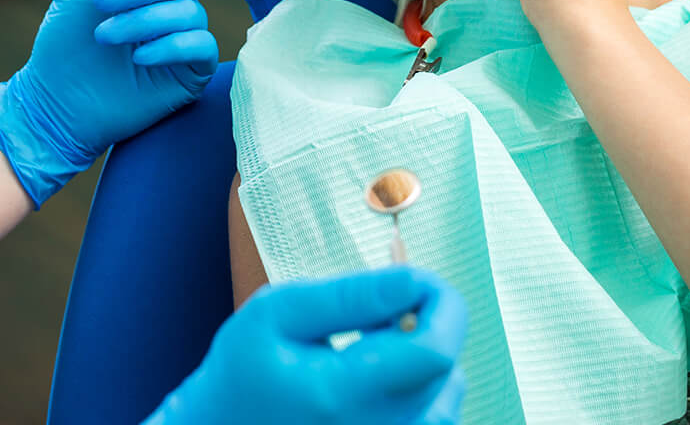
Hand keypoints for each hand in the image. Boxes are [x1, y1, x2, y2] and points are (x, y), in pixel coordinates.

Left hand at [0, 0, 217, 205]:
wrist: (56, 102)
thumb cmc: (63, 46)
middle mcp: (169, 8)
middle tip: (99, 5)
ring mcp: (182, 40)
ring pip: (188, 11)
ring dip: (142, 20)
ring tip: (106, 37)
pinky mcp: (190, 73)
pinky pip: (201, 45)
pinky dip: (170, 46)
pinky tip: (138, 58)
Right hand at [148, 268, 468, 424]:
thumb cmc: (242, 369)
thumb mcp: (279, 313)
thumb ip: (349, 297)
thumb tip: (413, 280)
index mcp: (343, 394)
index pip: (435, 352)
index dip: (442, 304)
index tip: (415, 279)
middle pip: (445, 370)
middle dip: (429, 322)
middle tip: (380, 306)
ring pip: (447, 395)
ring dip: (425, 355)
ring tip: (373, 342)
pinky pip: (434, 417)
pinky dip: (422, 387)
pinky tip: (380, 373)